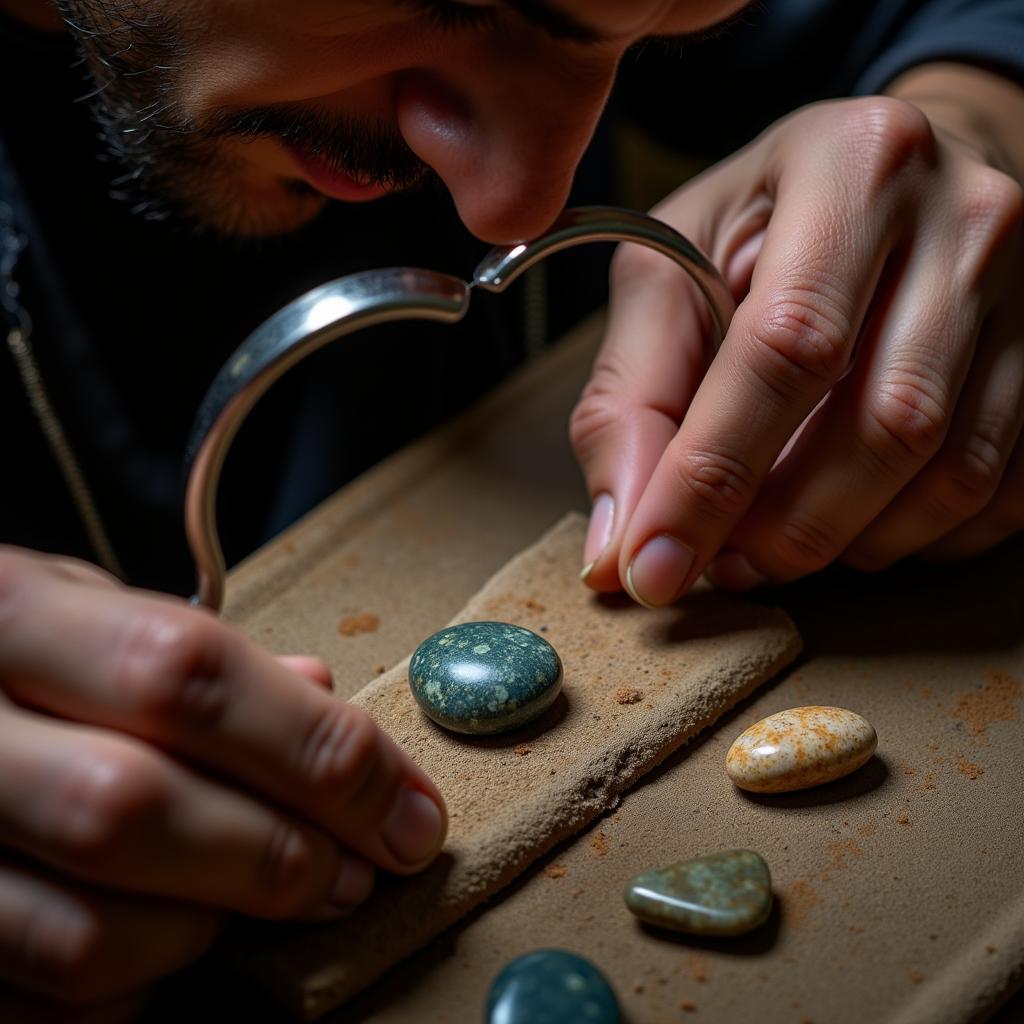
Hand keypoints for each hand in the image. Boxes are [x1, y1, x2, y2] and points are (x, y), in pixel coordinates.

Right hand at [0, 548, 446, 1019]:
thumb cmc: (9, 653)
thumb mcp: (84, 610)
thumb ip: (192, 654)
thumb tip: (319, 693)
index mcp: (8, 614)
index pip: (185, 675)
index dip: (318, 749)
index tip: (410, 807)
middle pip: (134, 809)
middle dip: (277, 854)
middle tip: (358, 870)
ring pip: (87, 933)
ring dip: (212, 929)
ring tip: (267, 898)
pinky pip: (45, 1004)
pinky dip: (136, 989)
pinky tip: (173, 942)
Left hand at [572, 89, 1023, 603]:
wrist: (899, 185)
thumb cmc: (766, 226)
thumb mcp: (671, 268)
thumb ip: (632, 396)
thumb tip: (619, 544)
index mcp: (854, 166)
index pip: (787, 349)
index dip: (711, 477)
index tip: (652, 567)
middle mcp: (970, 219)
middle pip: (888, 425)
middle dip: (786, 528)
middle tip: (718, 564)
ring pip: (954, 474)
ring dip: (848, 543)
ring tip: (770, 546)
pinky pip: (1004, 495)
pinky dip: (915, 540)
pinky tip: (852, 525)